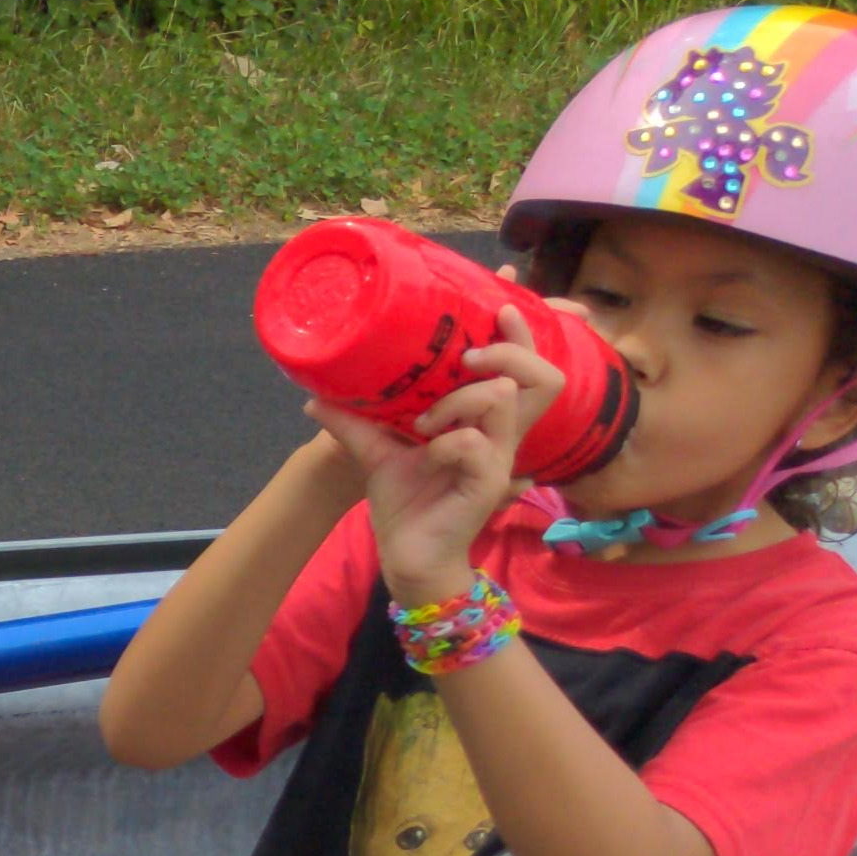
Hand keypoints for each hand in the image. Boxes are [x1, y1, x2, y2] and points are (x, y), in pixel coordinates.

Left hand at [306, 297, 567, 603]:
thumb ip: (356, 420)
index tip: (504, 300)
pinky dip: (445, 441)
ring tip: (425, 421)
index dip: (523, 333)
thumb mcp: (377, 451)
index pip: (526, 368)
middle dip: (505, 353)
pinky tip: (424, 452)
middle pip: (541, 376)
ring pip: (502, 398)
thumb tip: (315, 395)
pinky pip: (474, 443)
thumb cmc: (404, 502)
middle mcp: (502, 434)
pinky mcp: (486, 483)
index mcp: (486, 420)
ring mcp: (499, 458)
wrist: (406, 555)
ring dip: (460, 399)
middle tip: (465, 359)